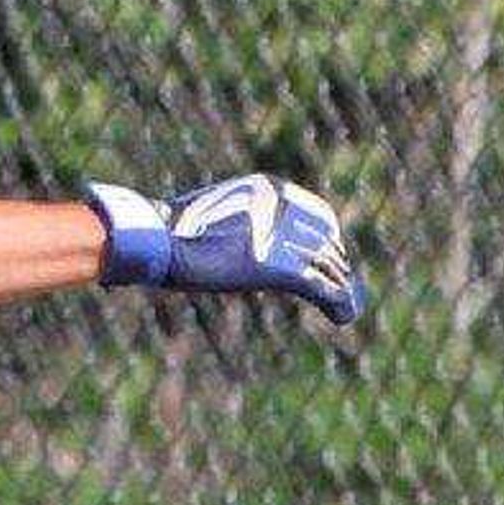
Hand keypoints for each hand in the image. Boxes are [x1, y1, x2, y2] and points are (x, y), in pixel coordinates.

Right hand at [86, 173, 366, 325]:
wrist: (160, 242)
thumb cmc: (171, 232)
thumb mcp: (210, 217)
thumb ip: (237, 224)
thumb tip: (232, 241)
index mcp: (269, 189)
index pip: (318, 215)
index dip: (326, 240)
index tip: (323, 261)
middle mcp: (285, 207)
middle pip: (326, 241)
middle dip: (334, 265)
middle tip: (336, 287)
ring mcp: (284, 238)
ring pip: (329, 266)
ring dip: (339, 287)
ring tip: (343, 307)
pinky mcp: (281, 268)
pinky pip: (322, 286)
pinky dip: (337, 303)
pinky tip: (343, 315)